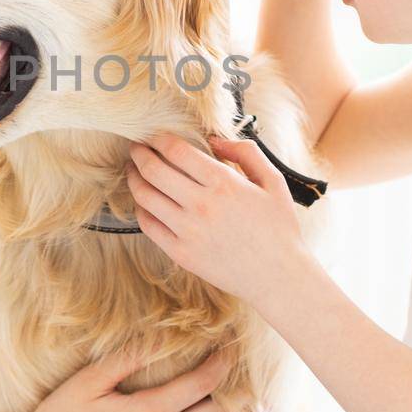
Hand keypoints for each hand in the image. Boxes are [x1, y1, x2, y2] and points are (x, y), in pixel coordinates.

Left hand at [126, 134, 309, 305]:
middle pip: (153, 170)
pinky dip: (140, 208)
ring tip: (133, 171)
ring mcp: (188, 231)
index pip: (176, 151)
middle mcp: (201, 205)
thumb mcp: (273, 181)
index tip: (153, 135)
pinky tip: (144, 201)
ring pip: (145, 196)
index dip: (158, 138)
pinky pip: (148, 225)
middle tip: (135, 148)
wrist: (278, 276)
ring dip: (134, 178)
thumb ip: (245, 152)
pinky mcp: (180, 254)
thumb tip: (213, 139)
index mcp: (223, 183)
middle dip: (139, 153)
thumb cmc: (278, 227)